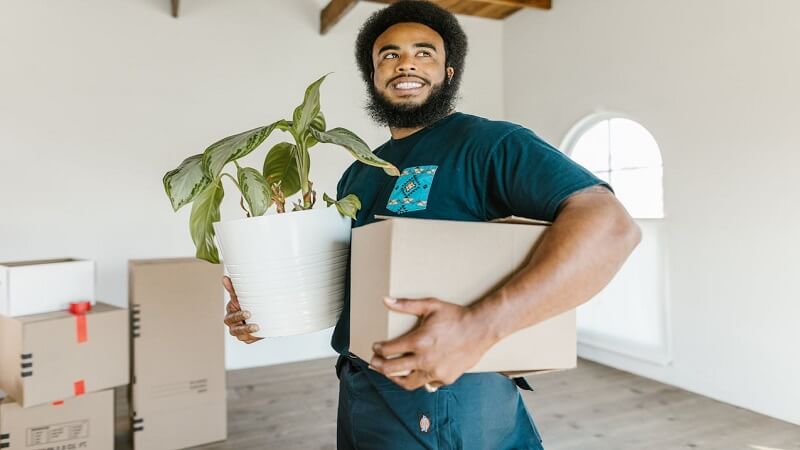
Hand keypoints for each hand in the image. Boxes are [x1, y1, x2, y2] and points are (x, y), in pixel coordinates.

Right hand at [222, 276, 262, 343]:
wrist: (259, 312)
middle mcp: (233, 324)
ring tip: (257, 328)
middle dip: (244, 326)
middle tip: (254, 321)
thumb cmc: (247, 303)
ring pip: (241, 335)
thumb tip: (224, 278)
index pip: (232, 316)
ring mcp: (239, 332)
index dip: (239, 316)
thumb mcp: (242, 296)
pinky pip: (249, 340)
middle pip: (235, 328)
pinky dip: (253, 337)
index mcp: (231, 313)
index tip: (248, 313)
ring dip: (248, 332)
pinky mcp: (247, 338)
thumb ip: (233, 289)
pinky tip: (259, 334)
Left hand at [369, 296, 496, 390]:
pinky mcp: (445, 378)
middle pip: (392, 369)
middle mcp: (425, 359)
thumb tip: (386, 300)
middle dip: (379, 366)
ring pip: (407, 382)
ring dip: (395, 378)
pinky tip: (414, 373)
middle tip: (375, 362)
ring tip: (390, 373)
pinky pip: (426, 383)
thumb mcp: (430, 306)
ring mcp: (435, 372)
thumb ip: (406, 305)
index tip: (375, 348)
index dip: (378, 349)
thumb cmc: (456, 316)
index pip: (388, 350)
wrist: (481, 328)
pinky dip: (418, 378)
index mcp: (418, 341)